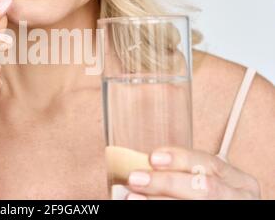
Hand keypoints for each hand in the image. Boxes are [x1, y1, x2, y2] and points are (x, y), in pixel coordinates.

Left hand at [125, 147, 260, 199]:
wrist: (213, 204)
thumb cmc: (205, 196)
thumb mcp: (204, 179)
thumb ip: (182, 172)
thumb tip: (143, 164)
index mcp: (239, 181)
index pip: (210, 163)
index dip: (181, 159)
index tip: (152, 158)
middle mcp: (239, 198)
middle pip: (204, 187)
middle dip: (167, 182)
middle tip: (135, 178)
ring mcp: (231, 212)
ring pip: (196, 205)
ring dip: (159, 201)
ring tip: (132, 196)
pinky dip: (161, 213)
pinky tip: (142, 206)